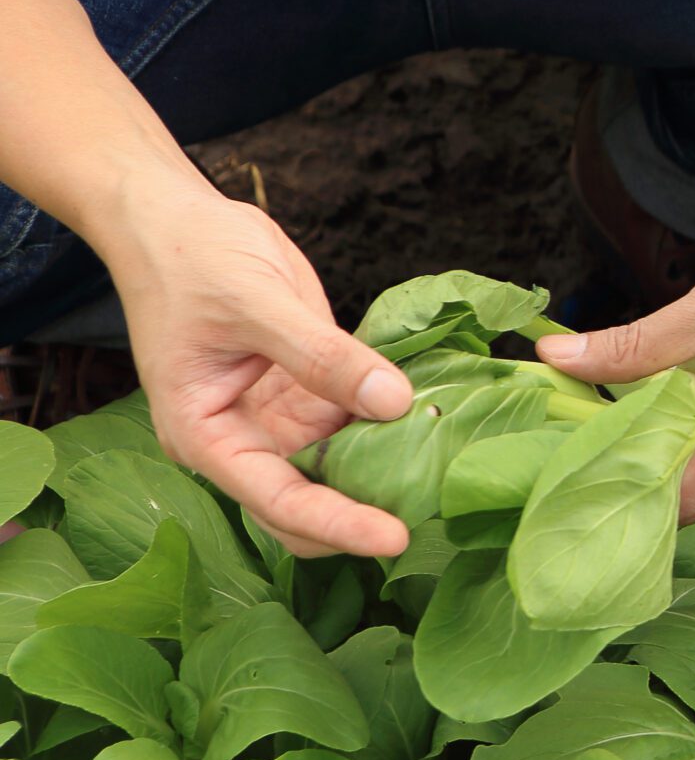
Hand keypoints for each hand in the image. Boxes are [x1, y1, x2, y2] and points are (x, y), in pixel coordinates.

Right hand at [108, 188, 414, 557]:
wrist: (176, 220)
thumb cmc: (190, 260)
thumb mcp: (257, 303)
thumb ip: (322, 356)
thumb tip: (394, 402)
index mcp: (207, 437)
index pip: (277, 501)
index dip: (337, 525)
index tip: (395, 539)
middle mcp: (245, 440)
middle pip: (310, 500)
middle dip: (365, 512)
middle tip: (436, 511)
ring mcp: (280, 418)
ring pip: (341, 467)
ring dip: (388, 470)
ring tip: (451, 474)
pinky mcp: (309, 392)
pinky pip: (356, 421)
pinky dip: (394, 424)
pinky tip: (440, 424)